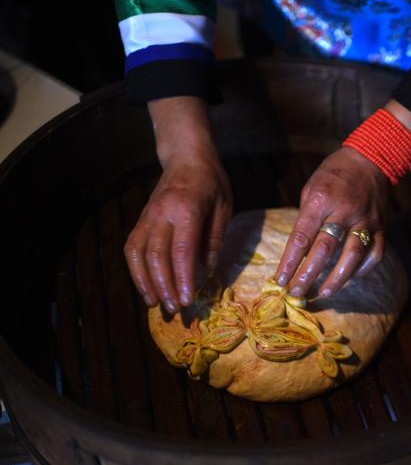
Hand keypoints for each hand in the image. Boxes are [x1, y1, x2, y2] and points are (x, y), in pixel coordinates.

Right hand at [124, 97, 231, 312]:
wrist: (186, 155)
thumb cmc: (212, 181)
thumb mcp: (224, 207)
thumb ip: (214, 239)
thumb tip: (208, 272)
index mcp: (186, 209)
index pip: (181, 250)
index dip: (183, 278)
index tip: (188, 300)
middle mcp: (162, 213)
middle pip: (156, 256)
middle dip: (165, 285)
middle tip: (174, 309)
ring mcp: (147, 216)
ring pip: (138, 254)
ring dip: (146, 282)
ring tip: (156, 304)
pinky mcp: (141, 219)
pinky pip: (132, 248)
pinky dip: (136, 270)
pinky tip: (146, 286)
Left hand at [274, 146, 388, 298]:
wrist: (370, 159)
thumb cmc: (334, 174)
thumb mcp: (312, 188)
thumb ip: (307, 218)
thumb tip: (299, 252)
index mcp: (321, 200)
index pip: (301, 237)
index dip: (290, 262)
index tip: (280, 280)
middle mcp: (344, 211)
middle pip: (325, 250)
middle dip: (308, 274)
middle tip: (297, 293)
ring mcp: (365, 219)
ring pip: (353, 255)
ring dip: (338, 278)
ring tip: (325, 292)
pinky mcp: (382, 226)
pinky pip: (376, 253)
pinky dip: (364, 269)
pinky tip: (352, 277)